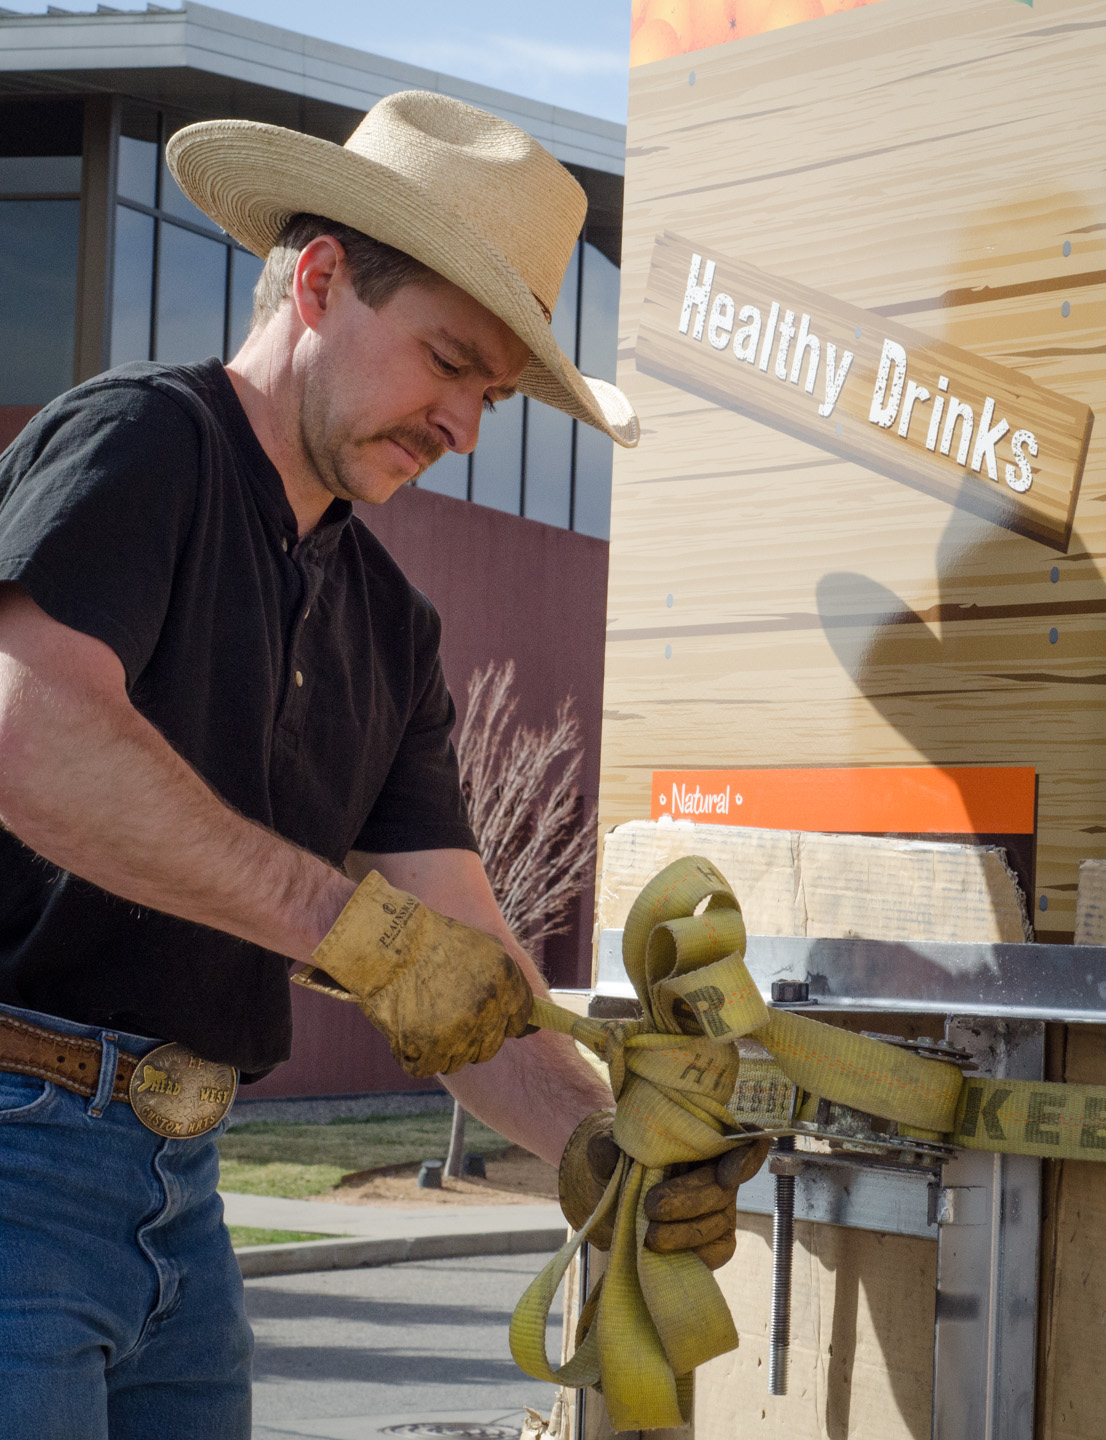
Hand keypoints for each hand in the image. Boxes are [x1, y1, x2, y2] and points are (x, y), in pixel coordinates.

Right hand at [295, 870, 532, 1076]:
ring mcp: (457, 1032)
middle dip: (471, 1035)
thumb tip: (533, 1024)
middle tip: (446, 1013)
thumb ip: (512, 984)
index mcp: (505, 984)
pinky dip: (416, 1055)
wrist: (384, 940)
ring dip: (443, 1046)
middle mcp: (486, 1010)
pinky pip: (428, 1067)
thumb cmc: (432, 940)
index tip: (485, 1015)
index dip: (501, 1021)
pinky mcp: (426, 1048)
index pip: (519, 1023)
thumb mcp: (484, 949)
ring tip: (424, 1015)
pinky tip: (408, 1029)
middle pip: (488, 1047)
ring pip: (459, 1060)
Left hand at [559, 1113, 770, 1267]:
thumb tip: (611, 1151)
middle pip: (723, 1188)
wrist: (616, 1199)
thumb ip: (606, 1148)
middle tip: (651, 1207)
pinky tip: (665, 1255)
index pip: (745, 1142)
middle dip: (689, 1200)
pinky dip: (692, 1253)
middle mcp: (720, 1172)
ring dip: (684, 1232)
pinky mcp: (717, 1240)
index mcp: (704, 1140)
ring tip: (650, 1236)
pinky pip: (716, 1251)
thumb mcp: (607, 1150)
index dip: (745, 1158)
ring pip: (717, 1221)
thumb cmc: (620, 1164)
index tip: (725, 1175)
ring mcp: (722, 1208)